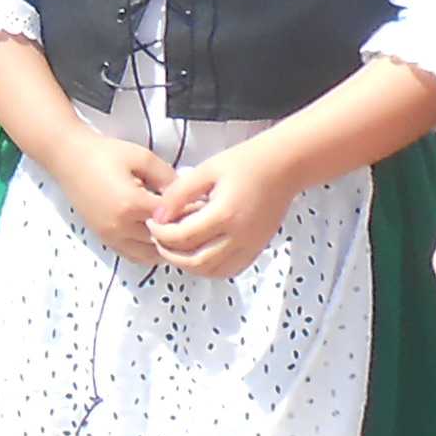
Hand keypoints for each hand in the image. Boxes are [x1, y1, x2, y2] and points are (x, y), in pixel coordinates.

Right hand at [41, 125, 178, 264]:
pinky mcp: (104, 238)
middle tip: (190, 218)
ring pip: (149, 255)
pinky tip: (155, 234)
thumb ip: (168, 177)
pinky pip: (133, 255)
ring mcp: (111, 235)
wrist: (68, 156)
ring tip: (172, 228)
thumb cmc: (102, 153)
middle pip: (162, 242)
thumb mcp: (142, 157)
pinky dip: (148, 251)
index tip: (198, 206)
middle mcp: (120, 226)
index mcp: (131, 204)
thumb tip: (188, 195)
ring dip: (163, 246)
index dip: (189, 214)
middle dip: (178, 231)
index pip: (172, 220)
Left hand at [151, 140, 299, 277]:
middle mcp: (239, 237)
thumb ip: (179, 193)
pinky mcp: (256, 249)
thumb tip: (158, 216)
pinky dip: (209, 268)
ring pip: (212, 272)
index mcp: (225, 215)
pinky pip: (229, 270)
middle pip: (196, 262)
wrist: (283, 166)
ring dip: (188, 265)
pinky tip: (198, 253)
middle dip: (170, 254)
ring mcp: (250, 246)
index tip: (151, 223)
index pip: (183, 237)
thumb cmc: (246, 162)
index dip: (160, 234)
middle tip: (158, 238)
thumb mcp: (206, 170)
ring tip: (175, 246)